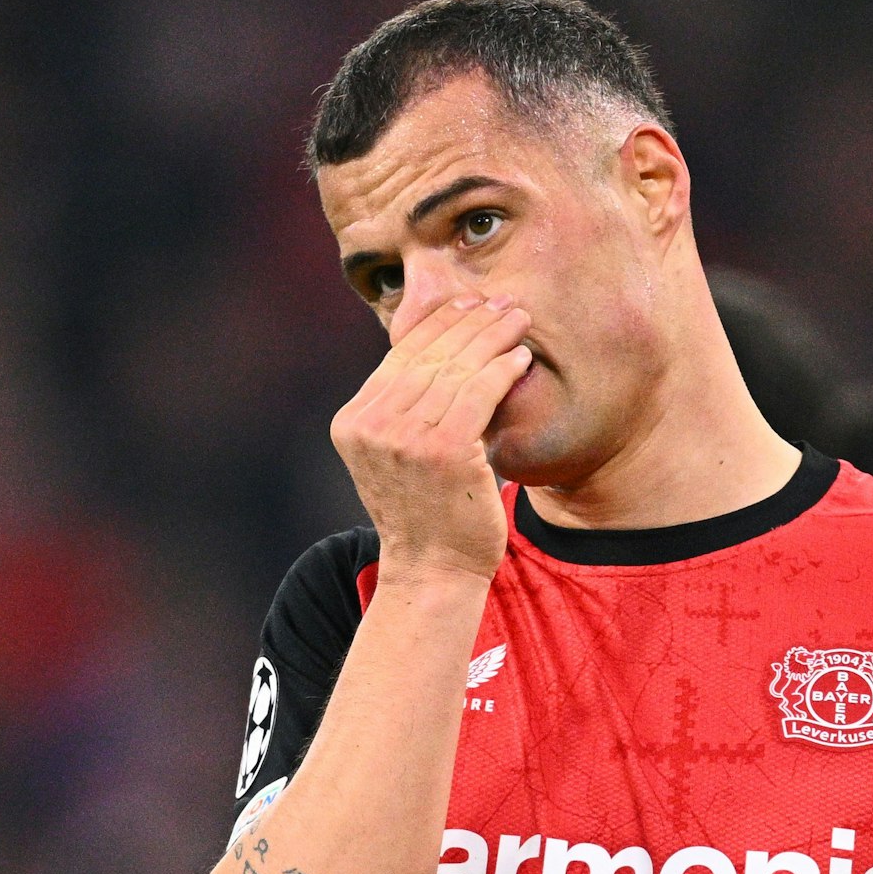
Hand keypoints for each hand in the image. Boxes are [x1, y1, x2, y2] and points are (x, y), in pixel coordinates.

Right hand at [330, 292, 534, 582]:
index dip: (437, 323)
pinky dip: (503, 369)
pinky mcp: (444, 450)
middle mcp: (371, 426)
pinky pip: (479, 392)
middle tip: (502, 303)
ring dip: (492, 337)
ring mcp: (405, 438)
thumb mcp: (393, 456)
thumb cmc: (424, 513)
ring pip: (457, 368)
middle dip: (469, 321)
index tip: (467, 303)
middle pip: (428, 355)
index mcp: (352, 422)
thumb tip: (436, 347)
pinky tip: (520, 358)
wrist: (432, 571)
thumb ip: (400, 409)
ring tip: (518, 321)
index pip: (398, 356)